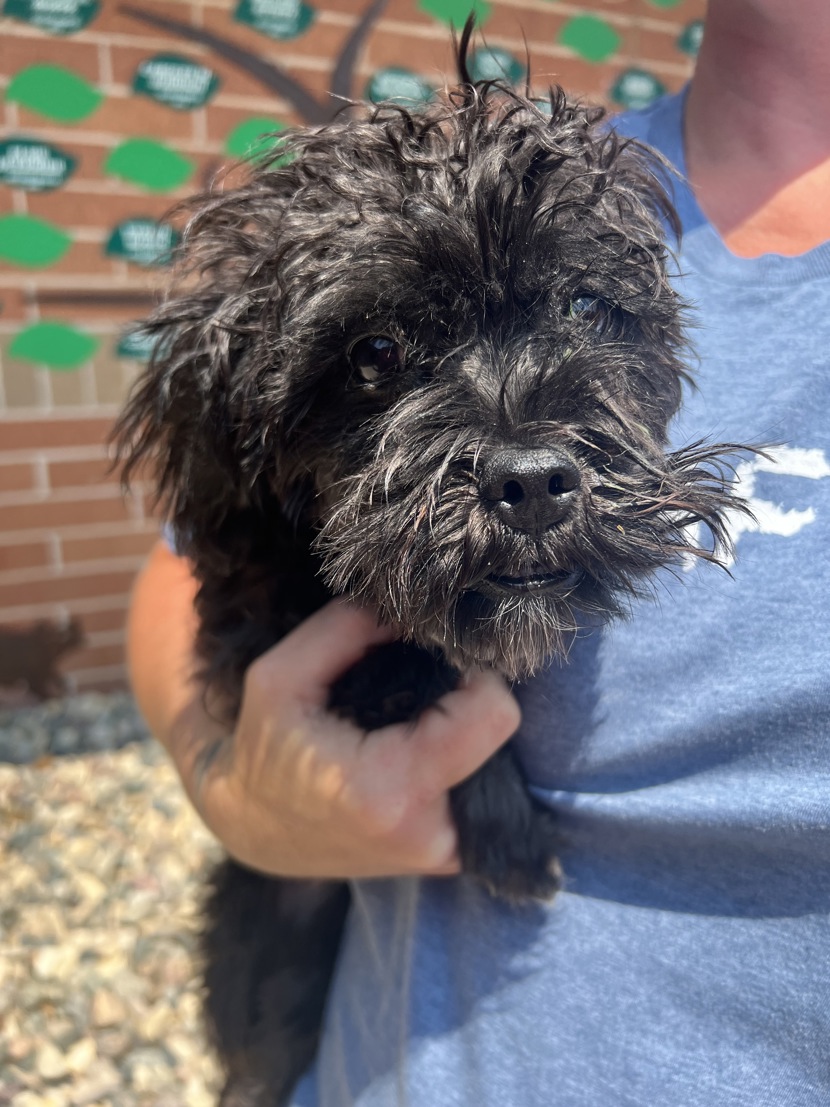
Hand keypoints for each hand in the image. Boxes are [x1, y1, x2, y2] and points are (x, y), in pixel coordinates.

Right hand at [188, 600, 521, 878]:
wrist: (259, 833)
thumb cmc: (266, 752)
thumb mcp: (279, 677)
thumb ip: (345, 628)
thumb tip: (416, 607)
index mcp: (388, 790)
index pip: (494, 712)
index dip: (472, 672)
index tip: (439, 659)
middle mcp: (431, 835)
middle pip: (502, 736)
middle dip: (468, 702)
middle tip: (421, 690)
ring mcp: (446, 855)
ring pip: (499, 763)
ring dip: (465, 733)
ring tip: (413, 723)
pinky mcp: (452, 859)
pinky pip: (483, 790)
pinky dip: (459, 762)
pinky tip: (419, 751)